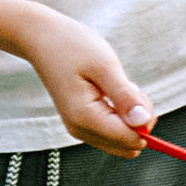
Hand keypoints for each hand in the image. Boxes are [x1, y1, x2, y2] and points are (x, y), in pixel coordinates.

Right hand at [9, 2, 151, 156]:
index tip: (135, 92)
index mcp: (86, 118)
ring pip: (122, 141)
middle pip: (128, 146)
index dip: (144, 120)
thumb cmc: (72, 46)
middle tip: (127, 89)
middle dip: (138, 121)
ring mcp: (79, 128)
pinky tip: (108, 92)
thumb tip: (144, 123)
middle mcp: (81, 130)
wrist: (41, 38)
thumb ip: (125, 96)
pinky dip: (119, 116)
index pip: (130, 140)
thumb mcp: (105, 65)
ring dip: (129, 117)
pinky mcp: (81, 123)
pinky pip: (111, 132)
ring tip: (115, 87)